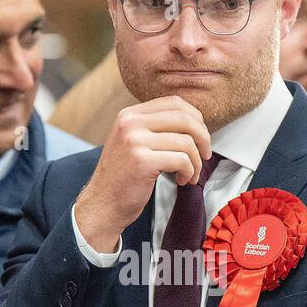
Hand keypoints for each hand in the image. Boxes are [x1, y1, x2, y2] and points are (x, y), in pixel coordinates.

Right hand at [74, 97, 211, 251]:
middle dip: (203, 137)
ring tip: (190, 175)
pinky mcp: (142, 161)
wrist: (102, 205)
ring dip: (196, 162)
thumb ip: (155, 128)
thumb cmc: (123, 178)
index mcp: (129, 114)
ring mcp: (135, 141)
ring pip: (186, 142)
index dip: (195, 118)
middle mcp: (130, 123)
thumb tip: (195, 121)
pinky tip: (182, 181)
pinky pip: (182, 160)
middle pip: (185, 118)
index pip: (174, 102)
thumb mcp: (133, 143)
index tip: (200, 137)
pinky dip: (189, 172)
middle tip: (205, 155)